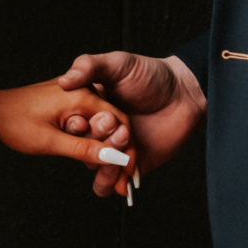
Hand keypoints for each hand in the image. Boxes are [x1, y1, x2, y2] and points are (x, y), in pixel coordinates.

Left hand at [0, 79, 137, 196]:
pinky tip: (93, 156)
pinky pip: (89, 120)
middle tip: (121, 180)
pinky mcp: (69, 101)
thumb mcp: (50, 142)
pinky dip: (93, 138)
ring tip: (109, 174)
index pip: (119, 122)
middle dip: (117, 151)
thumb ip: (83, 149)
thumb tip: (112, 158)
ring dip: (106, 146)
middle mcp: (83, 90)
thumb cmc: (16, 123)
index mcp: (82, 96)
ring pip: (101, 123)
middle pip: (112, 123)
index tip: (129, 173)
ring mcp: (76, 94)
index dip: (126, 149)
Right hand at [57, 50, 205, 196]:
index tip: (83, 119)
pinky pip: (110, 185)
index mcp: (87, 109)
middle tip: (115, 123)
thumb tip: (64, 81)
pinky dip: (112, 181)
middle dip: (96, 138)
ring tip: (122, 142)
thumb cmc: (150, 74)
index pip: (69, 124)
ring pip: (93, 167)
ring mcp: (112, 150)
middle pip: (80, 146)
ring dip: (103, 161)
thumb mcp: (117, 63)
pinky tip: (125, 166)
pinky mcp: (128, 166)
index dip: (73, 124)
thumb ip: (89, 66)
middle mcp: (96, 131)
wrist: (182, 94)